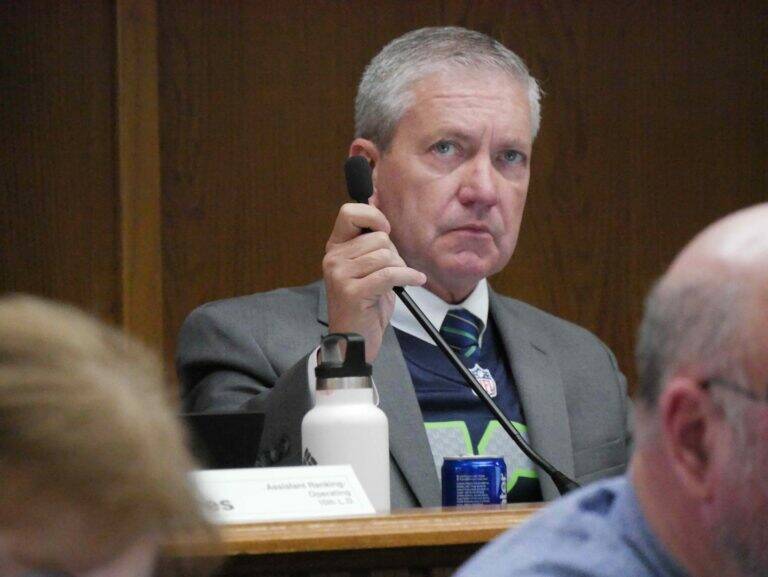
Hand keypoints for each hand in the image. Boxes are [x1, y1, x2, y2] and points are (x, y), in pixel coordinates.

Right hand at [323, 203, 425, 362]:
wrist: (354, 342)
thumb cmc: (365, 306)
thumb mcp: (366, 270)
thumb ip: (371, 246)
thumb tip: (384, 221)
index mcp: (335, 248)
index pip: (349, 212)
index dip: (373, 216)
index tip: (386, 230)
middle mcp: (333, 258)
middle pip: (378, 237)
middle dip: (394, 253)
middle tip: (393, 272)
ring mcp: (340, 275)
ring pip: (385, 255)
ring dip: (400, 268)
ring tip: (397, 281)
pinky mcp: (353, 291)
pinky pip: (390, 274)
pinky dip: (408, 276)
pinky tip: (415, 281)